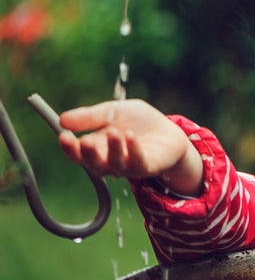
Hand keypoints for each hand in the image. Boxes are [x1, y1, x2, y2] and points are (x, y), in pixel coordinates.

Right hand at [58, 99, 203, 195]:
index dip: (69, 148)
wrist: (168, 129)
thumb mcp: (113, 112)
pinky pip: (139, 163)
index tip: (63, 136)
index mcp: (97, 148)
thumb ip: (90, 117)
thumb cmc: (138, 122)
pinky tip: (130, 137)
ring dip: (113, 150)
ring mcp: (129, 166)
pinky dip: (134, 151)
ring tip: (114, 133)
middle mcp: (110, 160)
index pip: (77, 153)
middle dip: (88, 154)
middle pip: (93, 164)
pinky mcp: (148, 167)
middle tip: (86, 141)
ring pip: (115, 165)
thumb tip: (62, 120)